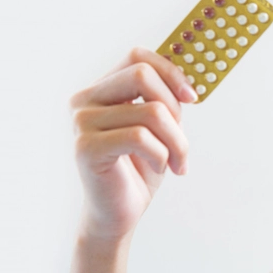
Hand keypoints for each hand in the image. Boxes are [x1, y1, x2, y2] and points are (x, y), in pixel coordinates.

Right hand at [69, 47, 198, 241]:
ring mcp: (81, 123)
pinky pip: (140, 137)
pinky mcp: (85, 148)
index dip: (170, 72)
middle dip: (174, 108)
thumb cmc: (138, 170)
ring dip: (177, 141)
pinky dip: (162, 154)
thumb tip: (186, 79)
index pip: (136, 57)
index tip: (191, 98)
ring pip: (151, 111)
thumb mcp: (157, 126)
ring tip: (176, 162)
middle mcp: (83, 101)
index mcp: (99, 90)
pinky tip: (161, 168)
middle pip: (142, 75)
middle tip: (181, 141)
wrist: (119, 214)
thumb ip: (163, 98)